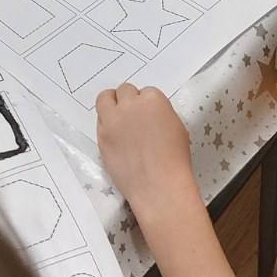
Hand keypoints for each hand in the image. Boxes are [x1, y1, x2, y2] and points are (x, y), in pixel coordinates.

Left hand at [96, 84, 194, 218]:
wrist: (158, 186)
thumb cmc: (175, 160)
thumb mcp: (176, 127)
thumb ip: (160, 114)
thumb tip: (149, 115)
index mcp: (153, 100)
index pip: (146, 92)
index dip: (148, 105)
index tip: (150, 117)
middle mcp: (130, 105)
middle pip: (124, 91)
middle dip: (129, 102)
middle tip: (133, 118)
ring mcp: (112, 120)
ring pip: (105, 98)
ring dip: (112, 105)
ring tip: (117, 119)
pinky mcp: (101, 136)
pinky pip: (100, 121)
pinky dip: (106, 125)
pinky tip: (115, 136)